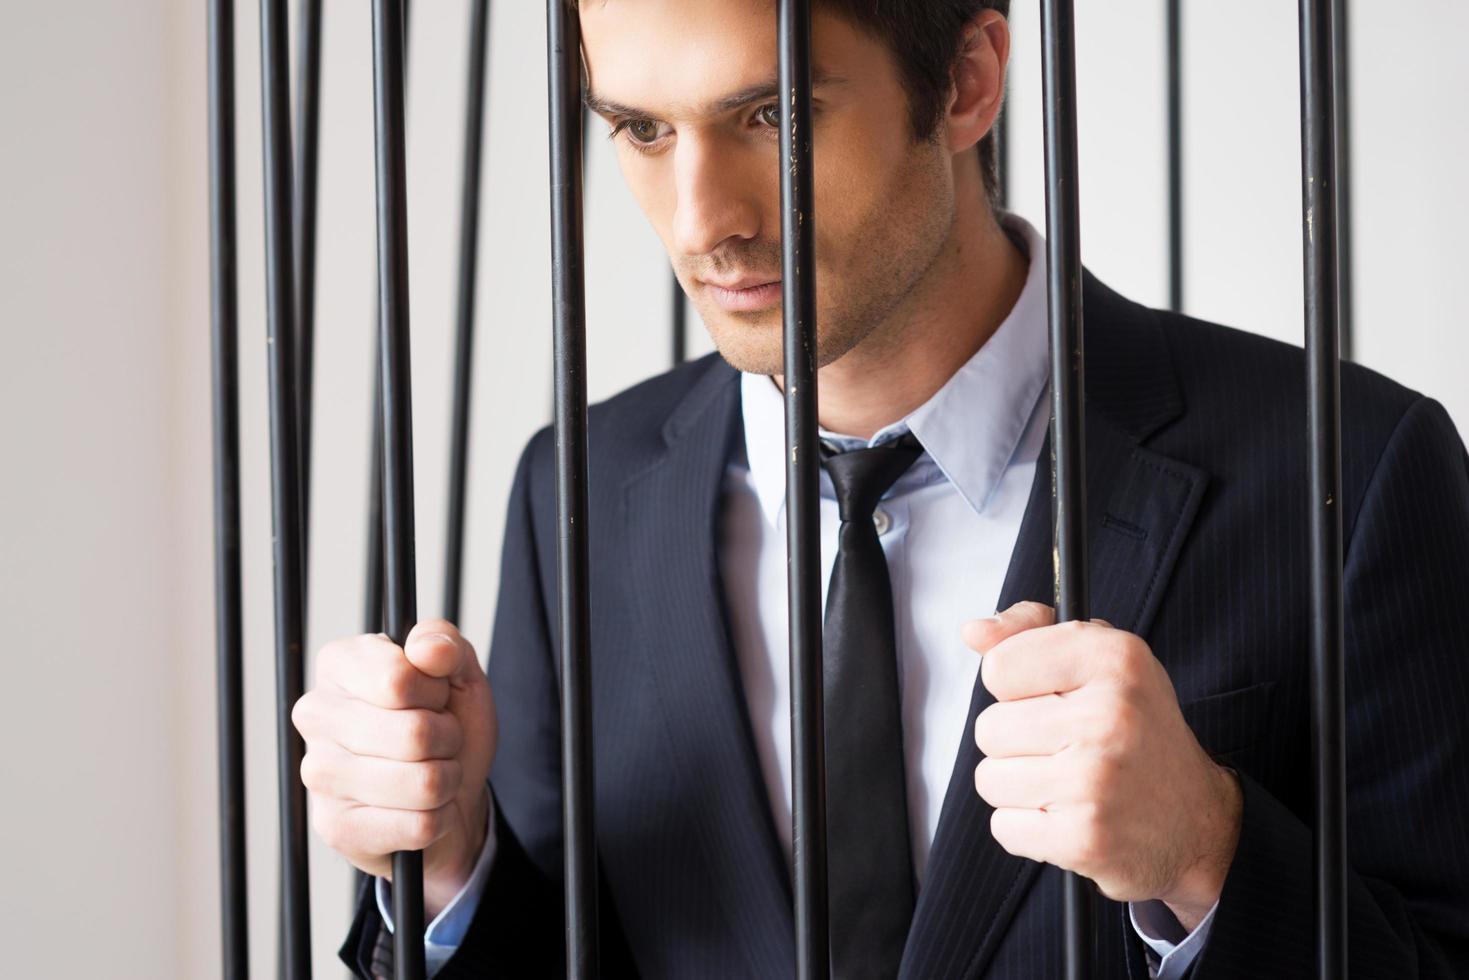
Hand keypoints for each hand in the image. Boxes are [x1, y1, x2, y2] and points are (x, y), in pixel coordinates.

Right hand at [293, 619, 496, 919]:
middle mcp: (316, 716)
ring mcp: (318, 775)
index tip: (433, 695)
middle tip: (440, 738)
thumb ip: (444, 644)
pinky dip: (439, 817)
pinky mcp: (336, 828)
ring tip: (433, 769)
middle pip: (414, 734)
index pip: (399, 679)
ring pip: (423, 783)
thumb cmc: (447, 721)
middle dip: (448, 738)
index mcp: (339, 665)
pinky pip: (420, 825)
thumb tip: (428, 650)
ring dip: (447, 778)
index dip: (436, 690)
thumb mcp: (458, 671)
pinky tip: (420, 807)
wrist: (452, 790)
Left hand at [964, 602, 1241, 931]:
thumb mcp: (1102, 662)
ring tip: (1067, 784)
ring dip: (1018, 788)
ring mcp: (1096, 780)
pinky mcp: (1085, 838)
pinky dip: (1028, 830)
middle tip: (1065, 749)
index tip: (1050, 699)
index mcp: (1115, 658)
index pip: (999, 667)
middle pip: (989, 727)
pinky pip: (1004, 827)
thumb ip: (1031, 633)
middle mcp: (1110, 715)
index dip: (1015, 688)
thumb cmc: (1136, 733)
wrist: (1198, 822)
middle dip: (1016, 743)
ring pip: (990, 778)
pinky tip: (1069, 818)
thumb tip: (973, 631)